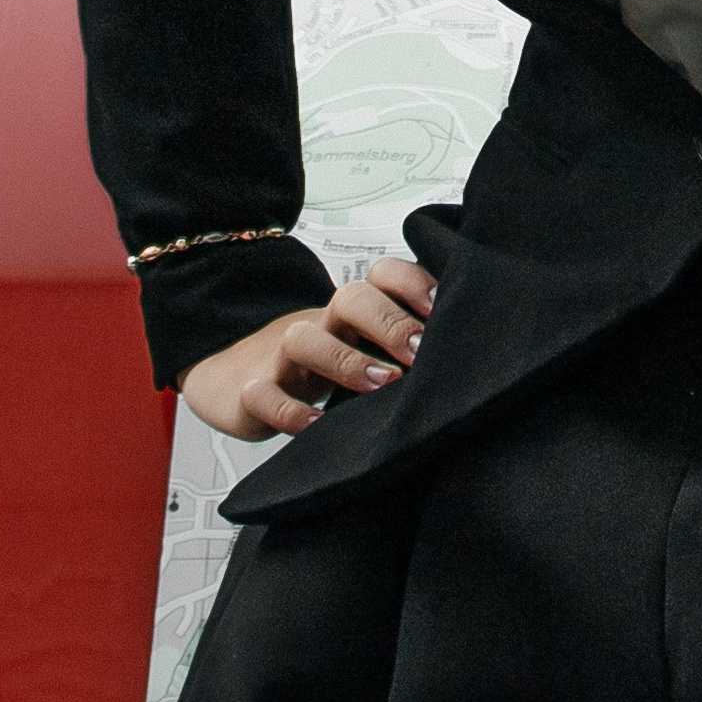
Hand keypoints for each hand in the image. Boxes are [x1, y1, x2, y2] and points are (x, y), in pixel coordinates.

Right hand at [177, 257, 435, 437]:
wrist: (234, 375)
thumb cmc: (319, 366)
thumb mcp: (361, 352)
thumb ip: (405, 348)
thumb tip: (467, 358)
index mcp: (354, 312)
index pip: (383, 275)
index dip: (412, 282)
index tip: (441, 308)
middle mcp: (322, 326)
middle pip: (351, 298)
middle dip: (388, 320)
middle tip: (419, 350)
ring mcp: (283, 358)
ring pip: (304, 339)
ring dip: (345, 359)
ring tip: (381, 384)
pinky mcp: (251, 393)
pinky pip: (264, 395)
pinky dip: (288, 411)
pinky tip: (315, 425)